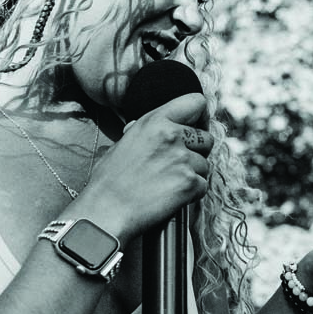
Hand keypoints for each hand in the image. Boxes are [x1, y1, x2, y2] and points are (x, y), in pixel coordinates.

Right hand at [75, 92, 211, 240]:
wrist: (106, 211)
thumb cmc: (108, 182)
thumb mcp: (122, 143)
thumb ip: (142, 131)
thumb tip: (147, 125)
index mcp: (154, 122)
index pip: (196, 102)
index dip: (200, 117)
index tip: (196, 129)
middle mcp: (171, 136)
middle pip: (207, 138)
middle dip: (197, 152)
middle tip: (178, 164)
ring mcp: (182, 159)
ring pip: (205, 165)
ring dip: (193, 175)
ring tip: (168, 184)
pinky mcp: (189, 183)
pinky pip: (203, 186)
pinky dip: (192, 193)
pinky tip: (171, 196)